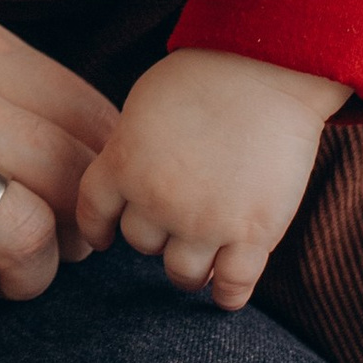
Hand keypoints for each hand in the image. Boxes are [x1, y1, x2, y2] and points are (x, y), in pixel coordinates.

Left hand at [77, 47, 348, 307]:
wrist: (268, 67)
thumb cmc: (207, 74)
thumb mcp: (145, 105)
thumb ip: (132, 148)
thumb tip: (131, 179)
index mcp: (123, 164)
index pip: (94, 214)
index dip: (99, 229)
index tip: (106, 238)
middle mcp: (157, 201)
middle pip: (142, 243)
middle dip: (156, 233)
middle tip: (178, 221)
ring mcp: (205, 222)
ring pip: (181, 273)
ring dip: (188, 267)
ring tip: (202, 258)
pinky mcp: (253, 234)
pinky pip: (233, 285)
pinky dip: (228, 294)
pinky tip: (227, 291)